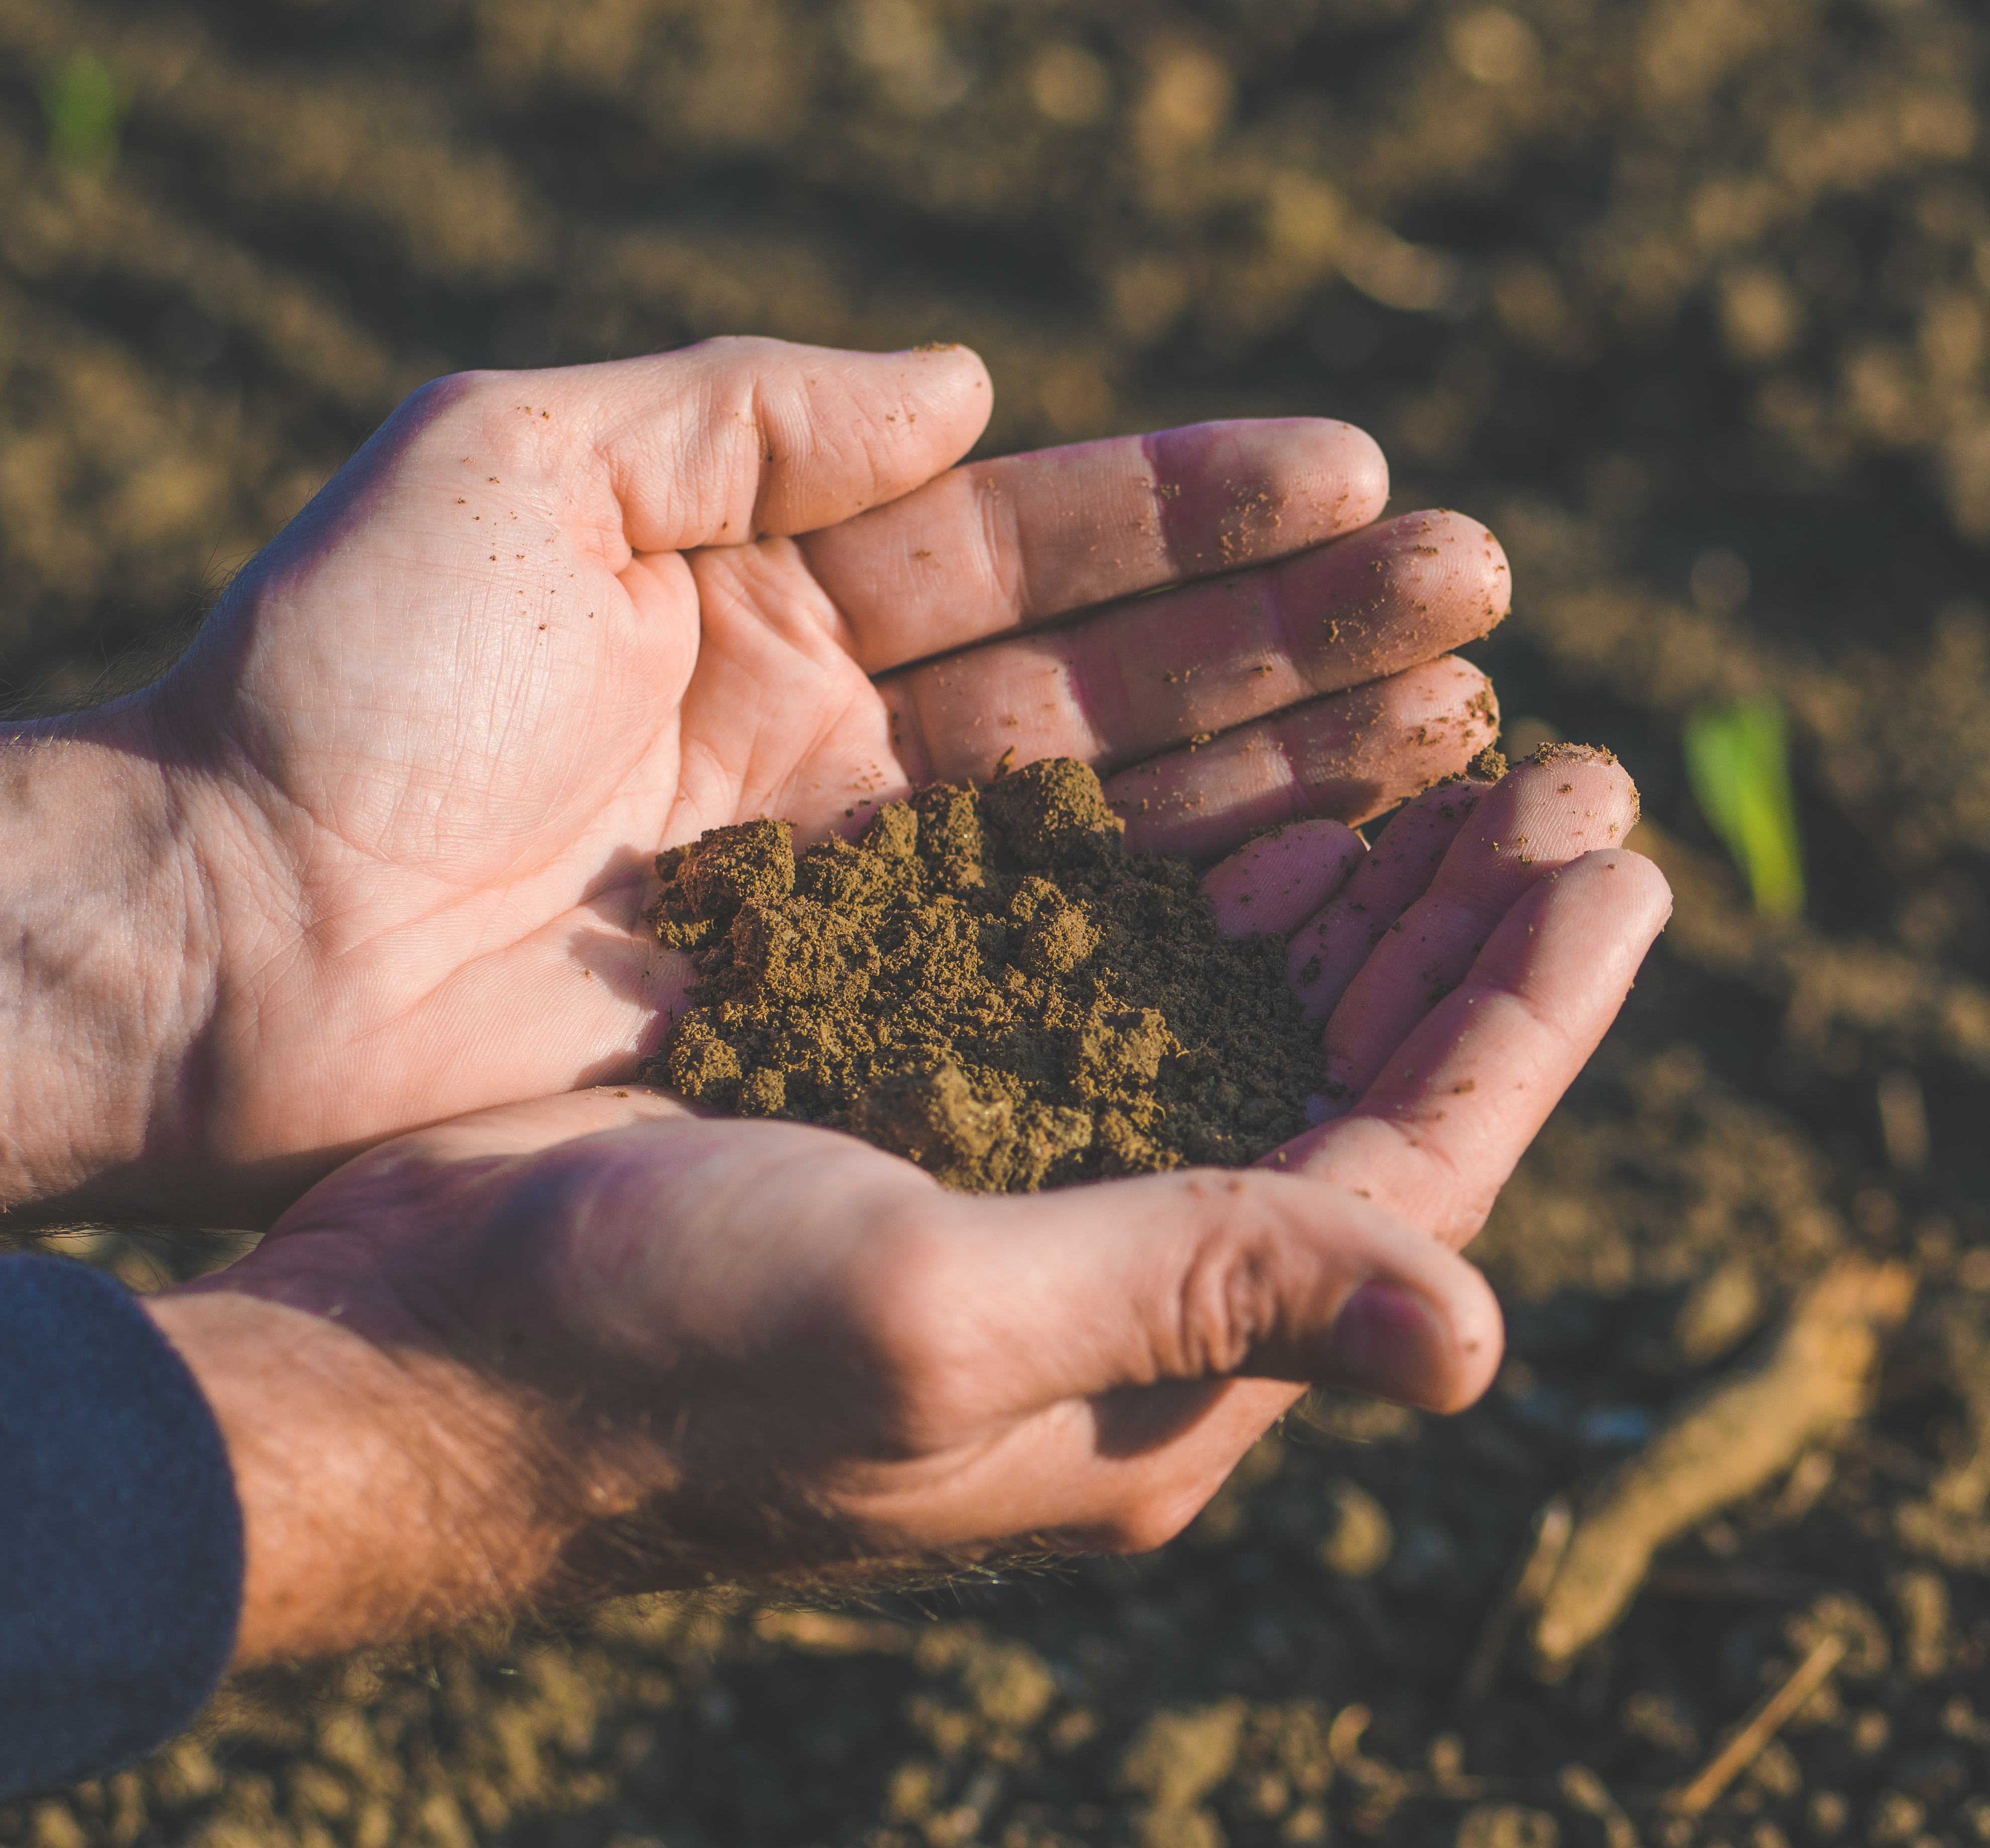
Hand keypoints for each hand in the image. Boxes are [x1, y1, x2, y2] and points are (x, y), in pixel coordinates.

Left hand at [9, 339, 1506, 1221]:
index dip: (1207, 509)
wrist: (208, 942)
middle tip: (1480, 602)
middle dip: (1303, 639)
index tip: (1368, 476)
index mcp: (784, 598)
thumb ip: (748, 411)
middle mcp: (855, 743)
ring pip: (1121, 823)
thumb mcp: (518, 468)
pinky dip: (1178, 931)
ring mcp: (868, 891)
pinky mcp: (851, 1020)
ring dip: (1289, 774)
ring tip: (1459, 728)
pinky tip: (1315, 899)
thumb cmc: (333, 687)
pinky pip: (1048, 966)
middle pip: (1123, 680)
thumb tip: (970, 385)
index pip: (1041, 542)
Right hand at [150, 751, 1667, 1664]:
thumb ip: (1205, 1295)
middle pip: (1356, 1095)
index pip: (1410, 1183)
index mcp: (1158, 1380)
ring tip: (1456, 757)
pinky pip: (1132, 1004)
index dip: (1524, 1021)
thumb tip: (1489, 1346)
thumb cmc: (640, 1357)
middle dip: (1467, 934)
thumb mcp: (928, 1317)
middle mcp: (1122, 1302)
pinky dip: (1207, 899)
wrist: (397, 1363)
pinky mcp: (938, 1136)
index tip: (1622, 866)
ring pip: (1258, 1035)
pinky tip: (1258, 805)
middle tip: (1574, 777)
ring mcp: (1032, 1212)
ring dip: (1357, 897)